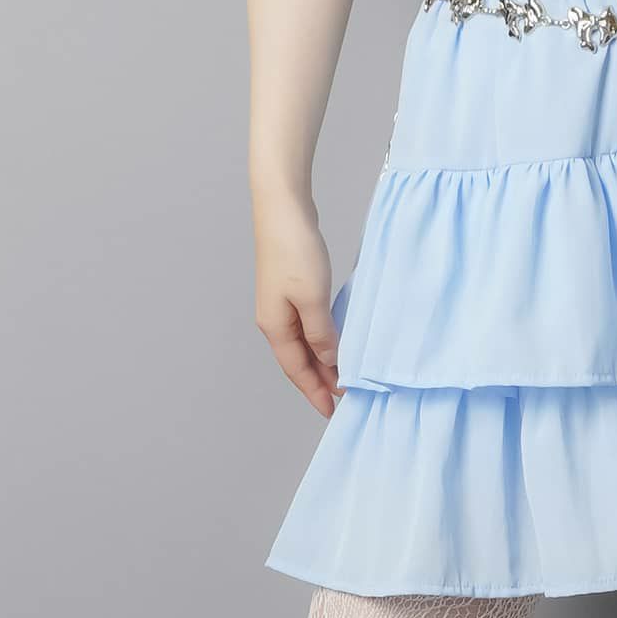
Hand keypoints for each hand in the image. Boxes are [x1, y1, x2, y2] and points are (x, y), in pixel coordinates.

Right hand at [253, 189, 341, 416]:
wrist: (282, 206)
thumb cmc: (293, 248)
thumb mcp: (312, 298)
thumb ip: (321, 334)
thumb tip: (329, 362)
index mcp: (275, 326)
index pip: (297, 371)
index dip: (315, 393)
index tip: (333, 412)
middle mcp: (274, 319)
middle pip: (298, 362)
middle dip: (318, 383)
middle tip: (342, 402)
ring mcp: (281, 304)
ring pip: (303, 345)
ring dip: (321, 364)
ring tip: (341, 380)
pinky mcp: (291, 289)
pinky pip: (307, 327)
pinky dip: (322, 342)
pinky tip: (335, 345)